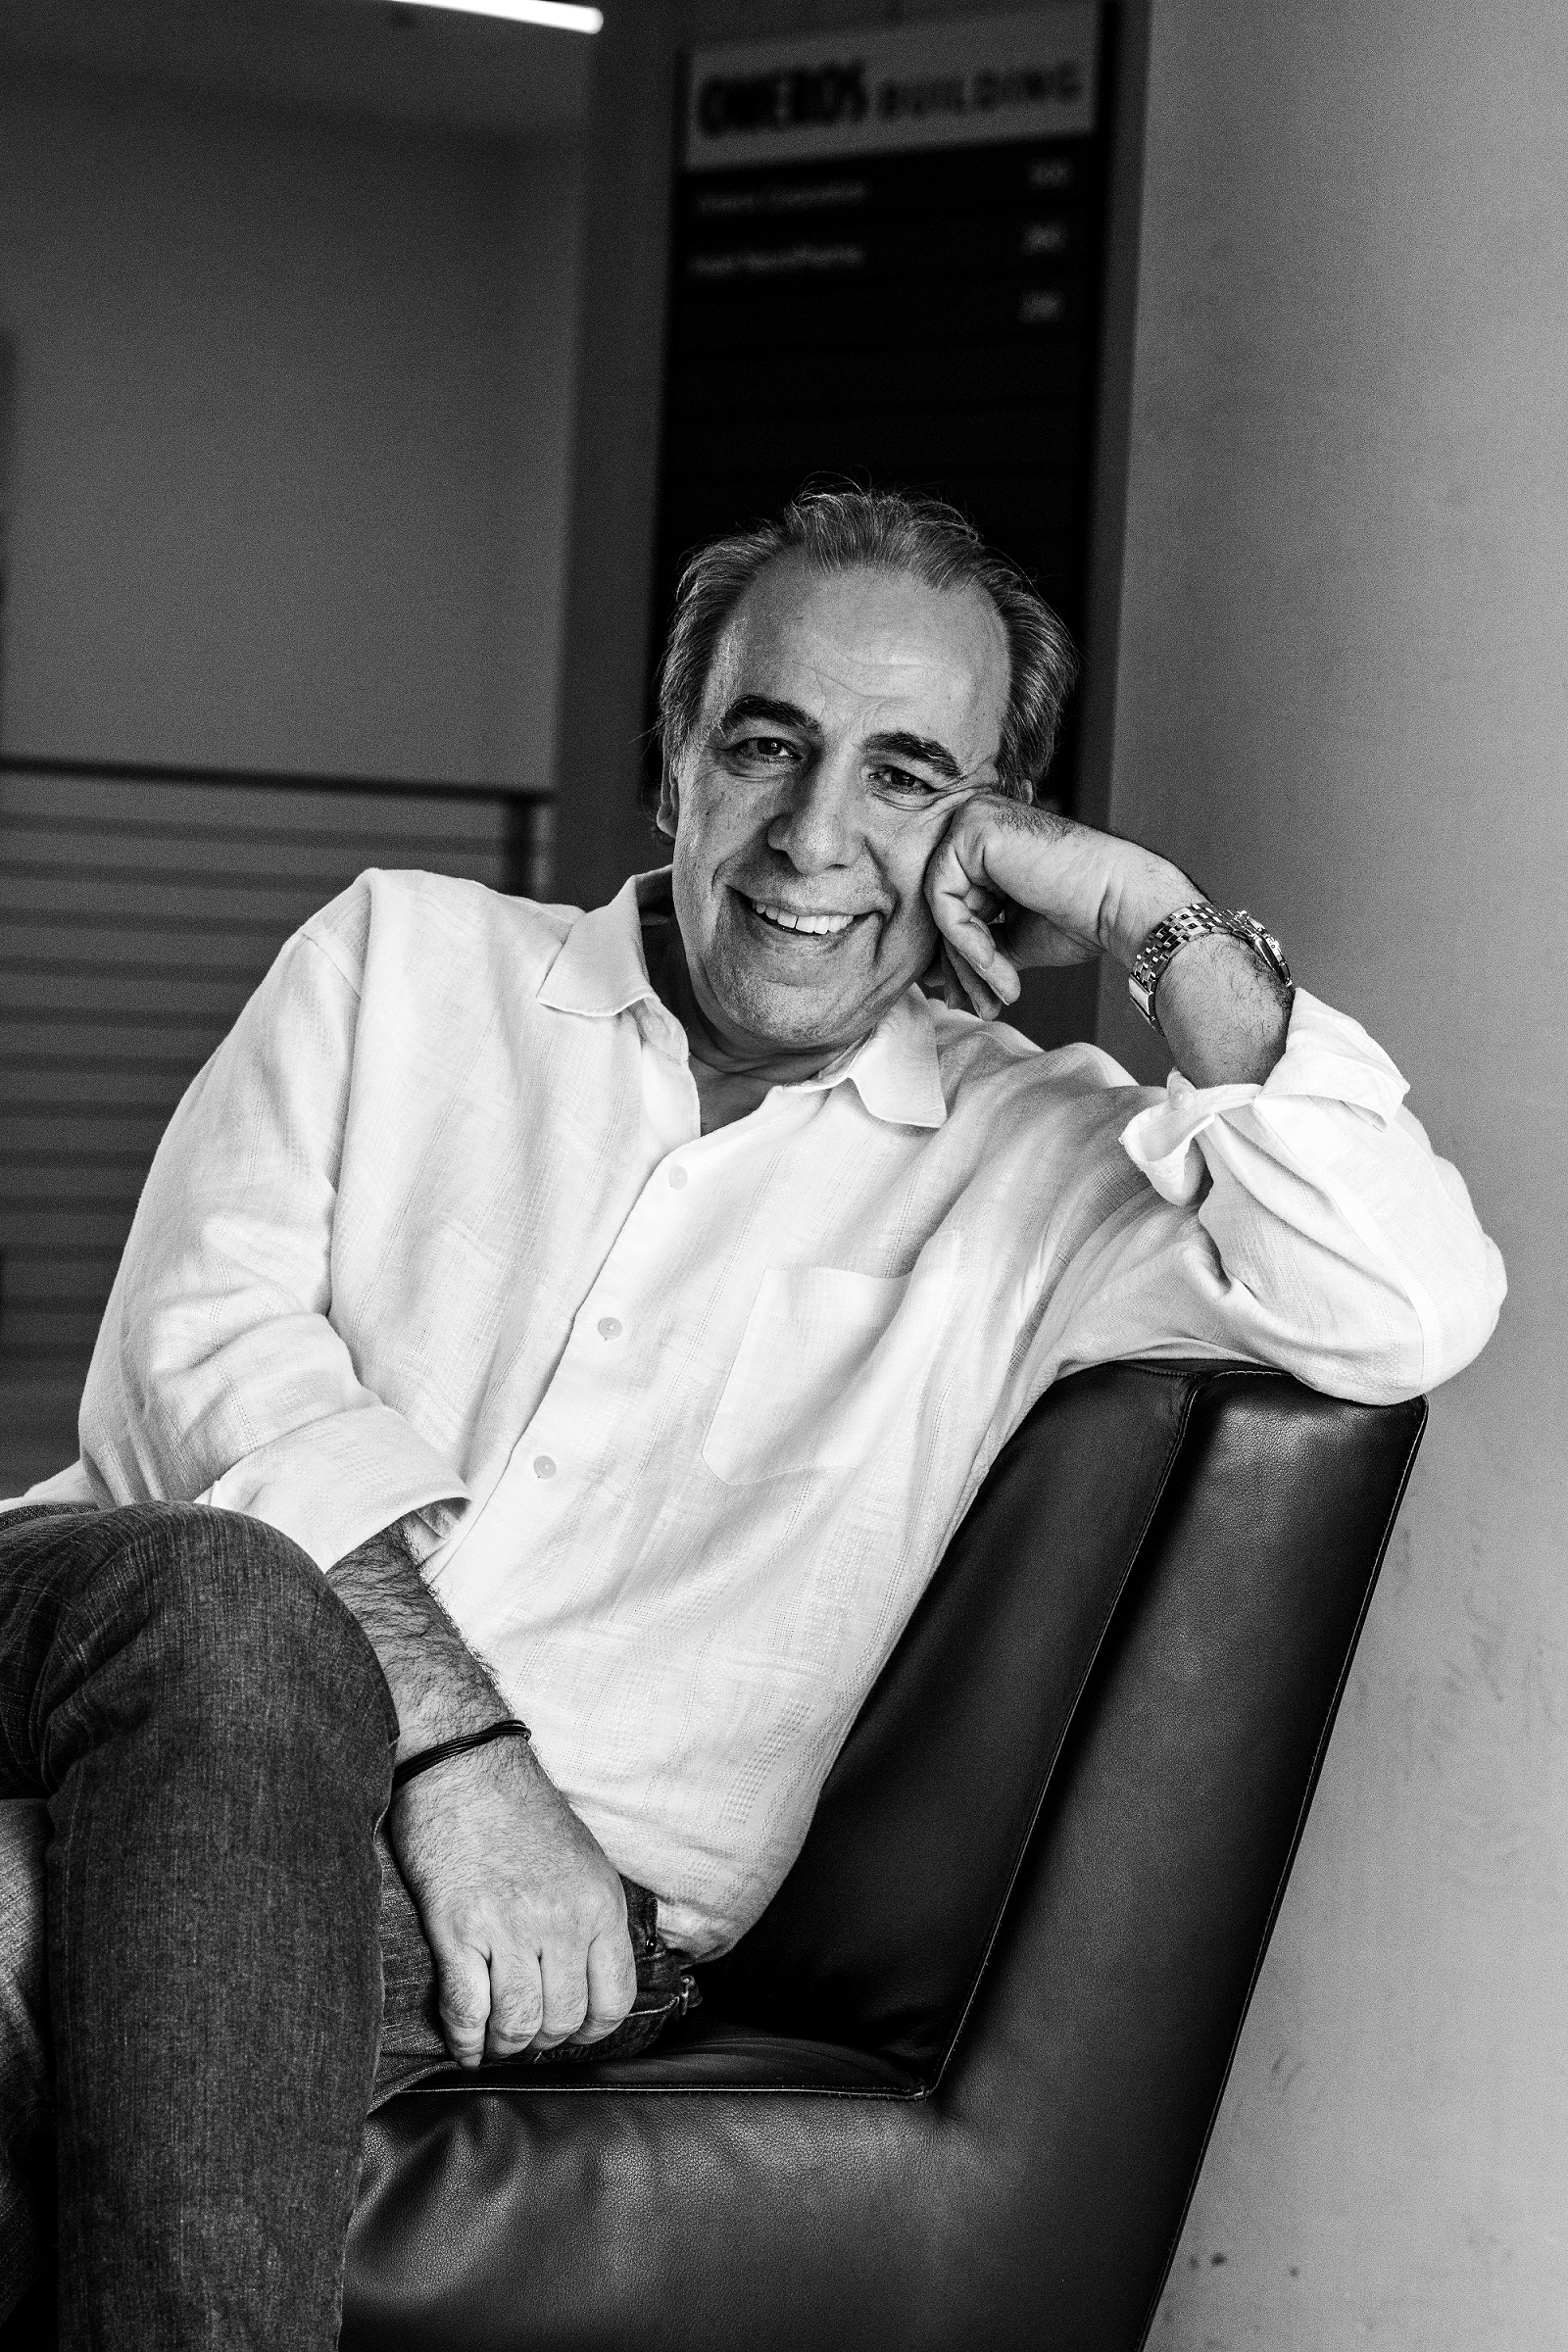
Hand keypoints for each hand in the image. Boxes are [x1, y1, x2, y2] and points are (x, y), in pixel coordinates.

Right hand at [388, 1735, 637, 2066]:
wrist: (464, 1763)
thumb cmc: (519, 1808)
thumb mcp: (584, 1858)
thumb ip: (591, 1916)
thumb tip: (587, 1975)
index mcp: (600, 1904)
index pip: (614, 1998)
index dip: (590, 2029)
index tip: (569, 2029)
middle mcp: (563, 1919)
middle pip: (563, 2019)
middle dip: (542, 2039)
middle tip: (523, 2034)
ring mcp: (511, 1926)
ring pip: (518, 2024)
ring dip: (504, 2044)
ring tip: (494, 2039)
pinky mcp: (459, 1928)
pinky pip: (468, 2011)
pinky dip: (465, 2040)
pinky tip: (464, 2044)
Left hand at [924, 795, 1193, 1021]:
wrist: (1122, 906)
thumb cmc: (1080, 919)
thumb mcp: (1012, 937)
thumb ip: (972, 945)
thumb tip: (930, 977)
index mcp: (984, 841)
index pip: (950, 903)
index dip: (960, 958)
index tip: (975, 999)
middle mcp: (974, 821)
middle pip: (941, 906)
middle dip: (960, 966)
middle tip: (982, 1008)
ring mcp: (972, 820)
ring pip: (940, 908)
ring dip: (967, 962)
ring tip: (1000, 993)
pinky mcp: (972, 830)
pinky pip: (945, 901)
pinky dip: (968, 943)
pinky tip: (999, 967)